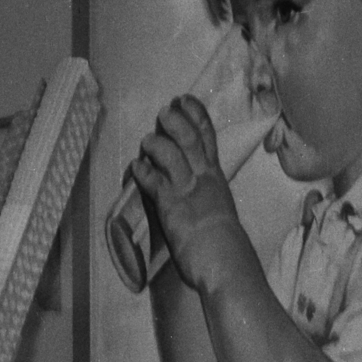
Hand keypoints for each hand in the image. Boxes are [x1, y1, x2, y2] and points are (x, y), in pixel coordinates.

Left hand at [129, 95, 254, 294]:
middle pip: (190, 139)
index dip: (197, 116)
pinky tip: (135, 167)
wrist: (225, 262)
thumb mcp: (219, 215)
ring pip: (171, 153)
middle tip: (166, 109)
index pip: (208, 139)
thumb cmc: (225, 246)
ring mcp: (187, 189)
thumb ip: (207, 202)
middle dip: (177, 120)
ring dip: (156, 143)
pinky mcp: (171, 204)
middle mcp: (204, 178)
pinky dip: (142, 171)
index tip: (186, 100)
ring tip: (147, 140)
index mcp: (216, 179)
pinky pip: (153, 180)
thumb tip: (198, 203)